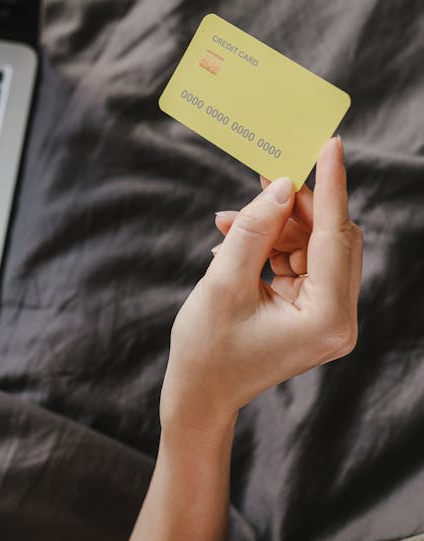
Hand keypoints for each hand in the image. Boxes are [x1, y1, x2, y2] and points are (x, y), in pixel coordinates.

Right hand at [162, 137, 362, 433]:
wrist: (200, 395)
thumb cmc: (206, 349)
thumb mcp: (223, 283)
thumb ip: (254, 229)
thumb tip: (279, 186)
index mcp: (327, 318)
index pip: (336, 236)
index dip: (330, 187)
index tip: (330, 144)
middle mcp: (340, 319)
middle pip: (332, 239)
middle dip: (294, 207)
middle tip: (260, 180)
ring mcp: (329, 319)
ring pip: (314, 247)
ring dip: (275, 227)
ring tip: (229, 223)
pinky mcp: (313, 315)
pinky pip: (301, 264)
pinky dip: (271, 247)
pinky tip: (235, 241)